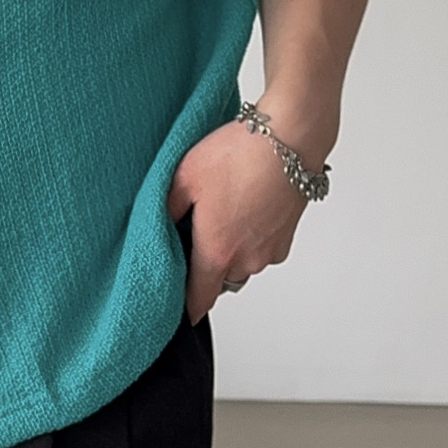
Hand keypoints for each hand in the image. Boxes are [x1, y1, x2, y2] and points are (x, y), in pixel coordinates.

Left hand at [165, 115, 313, 323]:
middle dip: (205, 266)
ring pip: (242, 263)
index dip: (185, 307)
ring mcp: (271, 250)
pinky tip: (245, 206)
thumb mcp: (183, 176)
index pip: (199, 299)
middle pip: (220, 280)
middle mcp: (247, 260)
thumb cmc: (237, 155)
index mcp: (217, 252)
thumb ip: (166, 209)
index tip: (175, 310)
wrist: (291, 138)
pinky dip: (252, 237)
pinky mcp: (287, 236)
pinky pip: (262, 249)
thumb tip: (156, 225)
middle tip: (194, 235)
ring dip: (231, 249)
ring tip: (223, 212)